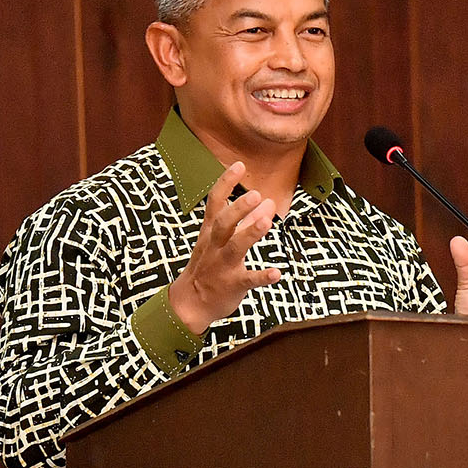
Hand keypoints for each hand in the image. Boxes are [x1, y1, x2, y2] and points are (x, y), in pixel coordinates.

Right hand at [167, 162, 281, 332]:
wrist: (190, 303)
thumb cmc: (209, 266)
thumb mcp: (222, 241)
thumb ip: (245, 221)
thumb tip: (267, 202)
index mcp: (210, 232)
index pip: (215, 202)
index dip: (225, 183)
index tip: (239, 165)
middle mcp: (214, 246)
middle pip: (224, 223)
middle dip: (239, 208)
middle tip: (257, 194)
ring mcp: (222, 266)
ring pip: (235, 247)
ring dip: (250, 234)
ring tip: (266, 222)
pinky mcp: (232, 285)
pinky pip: (248, 280)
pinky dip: (262, 276)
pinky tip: (276, 273)